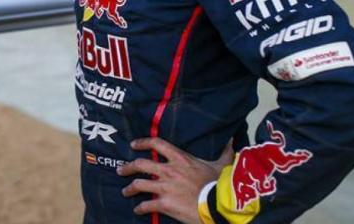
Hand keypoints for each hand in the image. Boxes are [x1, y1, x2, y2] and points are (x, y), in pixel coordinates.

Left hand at [118, 138, 234, 223]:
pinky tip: (138, 210)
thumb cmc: (219, 184)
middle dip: (128, 167)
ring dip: (130, 188)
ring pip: (139, 184)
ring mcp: (165, 187)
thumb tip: (232, 142)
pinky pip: (146, 205)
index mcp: (180, 158)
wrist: (218, 205)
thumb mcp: (222, 165)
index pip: (156, 144)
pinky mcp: (164, 203)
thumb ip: (224, 153)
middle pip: (140, 164)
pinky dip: (140, 208)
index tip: (133, 144)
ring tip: (126, 191)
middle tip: (121, 170)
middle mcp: (169, 170)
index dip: (143, 142)